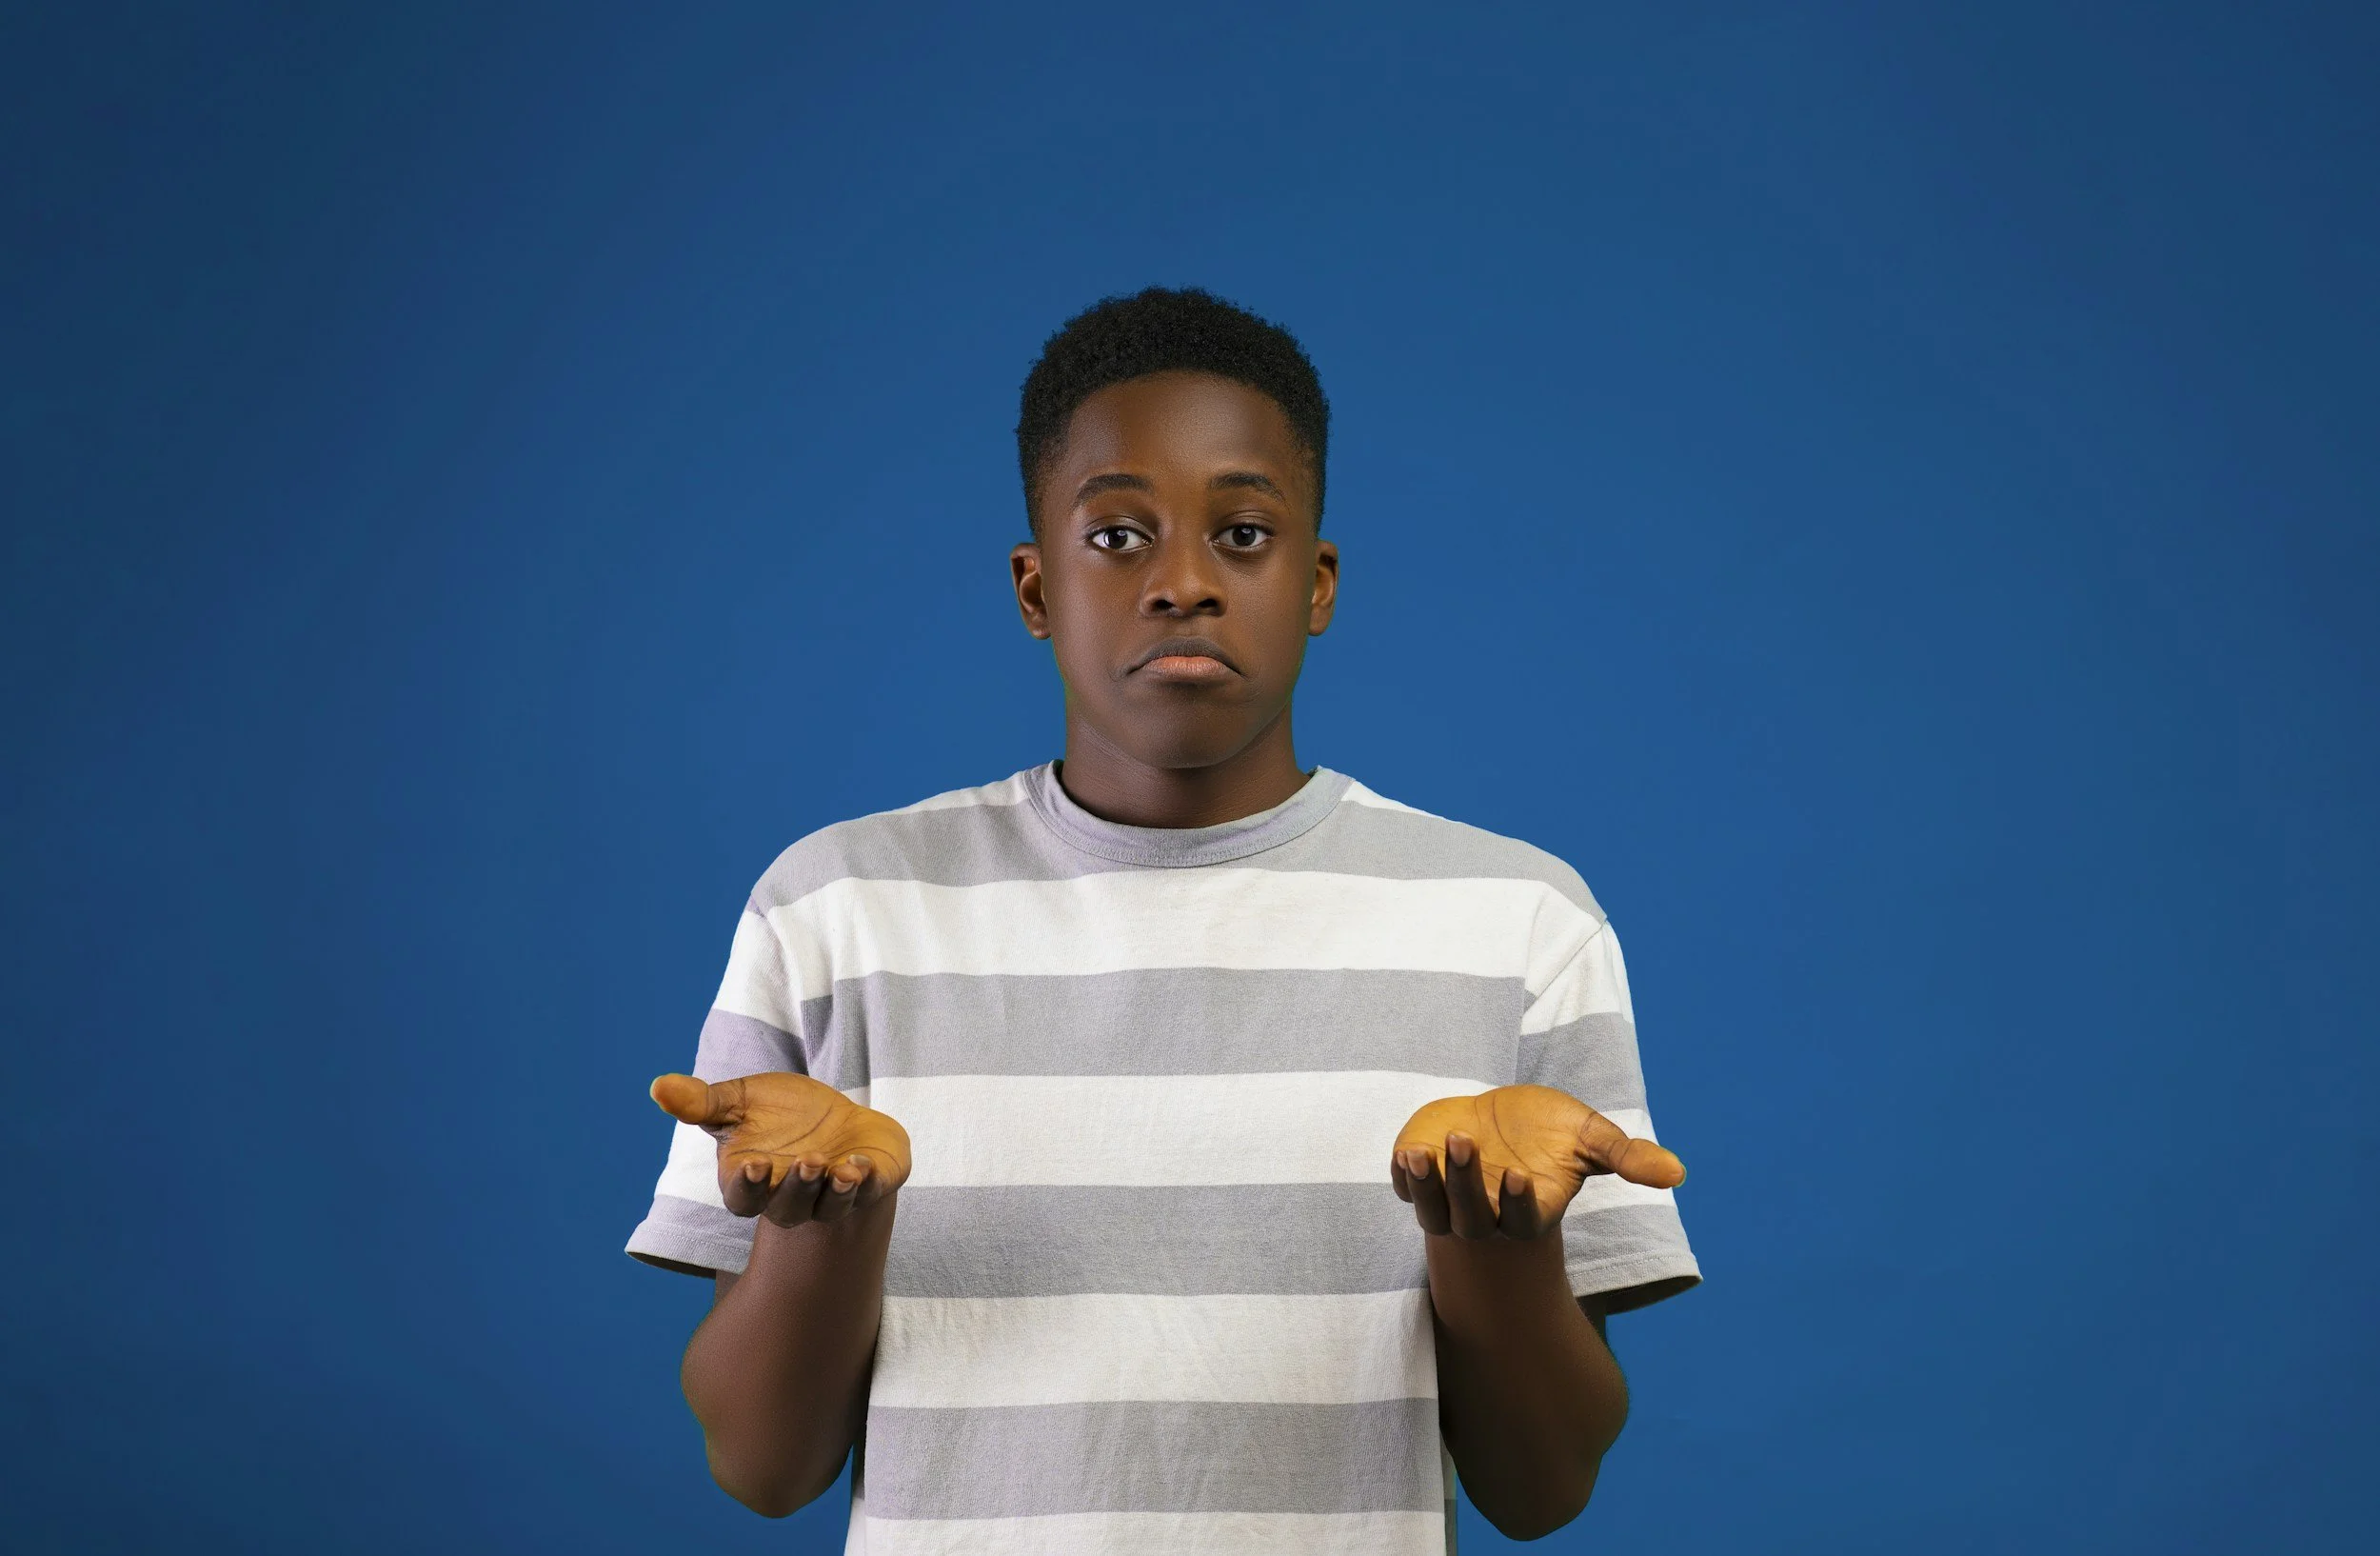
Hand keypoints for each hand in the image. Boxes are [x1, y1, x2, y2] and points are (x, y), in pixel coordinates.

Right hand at [649, 1071, 910, 1225]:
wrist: (837, 1118)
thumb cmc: (782, 1114)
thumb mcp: (742, 1100)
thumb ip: (703, 1102)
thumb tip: (657, 1086)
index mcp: (754, 1181)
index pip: (744, 1198)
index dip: (749, 1187)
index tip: (756, 1164)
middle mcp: (792, 1198)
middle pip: (789, 1209)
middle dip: (798, 1189)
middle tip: (808, 1163)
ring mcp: (833, 1196)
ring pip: (830, 1208)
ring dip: (834, 1192)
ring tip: (839, 1169)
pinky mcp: (869, 1184)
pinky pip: (869, 1192)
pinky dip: (867, 1181)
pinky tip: (863, 1163)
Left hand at [1391, 1084, 1685, 1239]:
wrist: (1499, 1119)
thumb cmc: (1548, 1133)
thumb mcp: (1588, 1138)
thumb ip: (1627, 1156)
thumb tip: (1679, 1173)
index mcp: (1528, 1207)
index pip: (1521, 1220)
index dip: (1518, 1204)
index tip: (1518, 1174)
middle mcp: (1486, 1213)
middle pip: (1471, 1215)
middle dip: (1466, 1183)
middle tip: (1464, 1140)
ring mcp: (1448, 1201)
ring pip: (1432, 1209)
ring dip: (1425, 1185)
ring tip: (1419, 1153)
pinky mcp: (1418, 1181)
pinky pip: (1406, 1190)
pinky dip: (1403, 1177)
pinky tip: (1405, 1152)